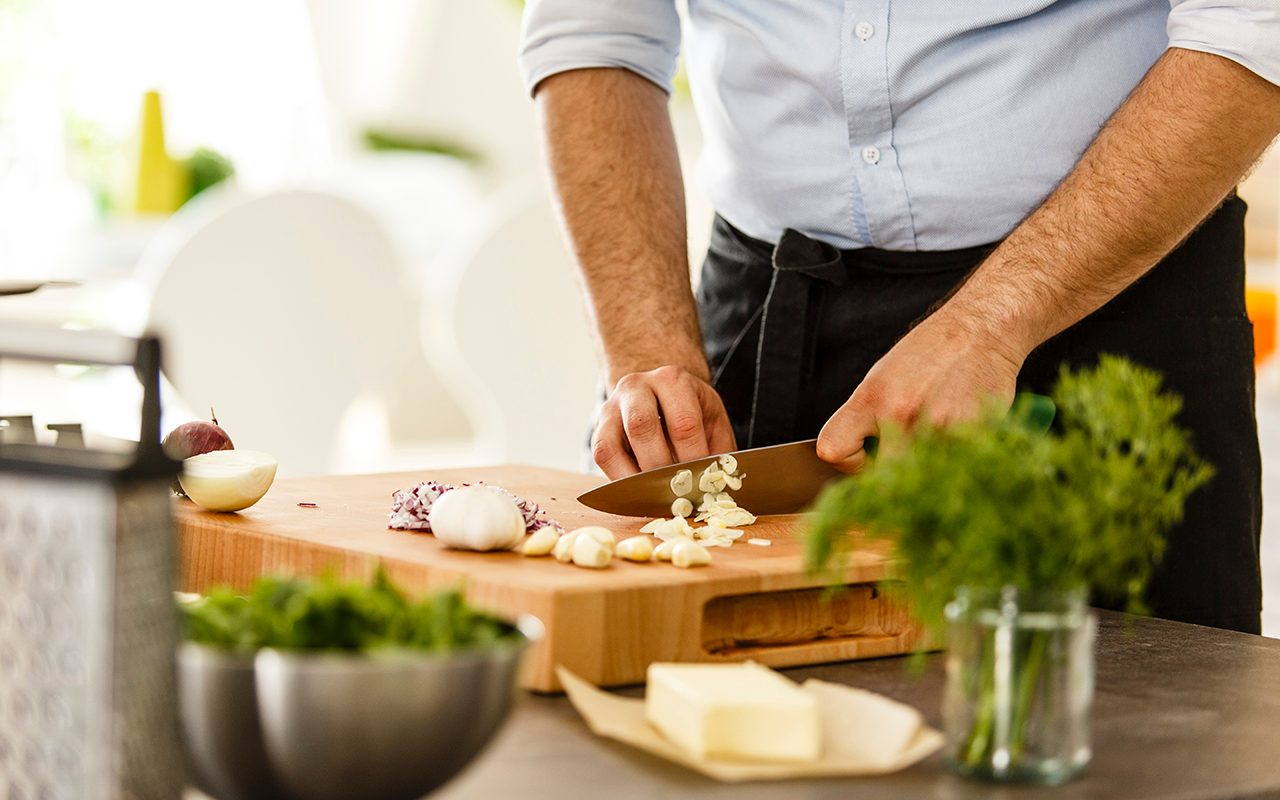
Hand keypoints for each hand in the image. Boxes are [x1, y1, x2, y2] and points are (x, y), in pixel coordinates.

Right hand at [592, 366, 737, 478]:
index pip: (683, 422)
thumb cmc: (692, 413)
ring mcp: (612, 406)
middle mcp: (636, 386)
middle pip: (642, 427)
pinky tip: (639, 489)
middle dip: (661, 468)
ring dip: (636, 476)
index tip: (703, 482)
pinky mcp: (599, 427)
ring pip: (613, 443)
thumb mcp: (713, 423)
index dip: (693, 459)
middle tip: (679, 492)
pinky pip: (602, 456)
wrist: (664, 395)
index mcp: (673, 380)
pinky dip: (620, 478)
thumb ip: (718, 451)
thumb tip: (718, 485)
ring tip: (657, 494)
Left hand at [817, 311, 1024, 472]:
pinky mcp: (970, 434)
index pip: (832, 450)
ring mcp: (934, 427)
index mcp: (870, 398)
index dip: (848, 462)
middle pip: (881, 478)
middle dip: (892, 477)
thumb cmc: (930, 353)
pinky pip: (954, 470)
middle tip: (906, 459)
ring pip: (920, 479)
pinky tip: (959, 439)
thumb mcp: (882, 378)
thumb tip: (860, 459)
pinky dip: (956, 464)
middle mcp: (897, 413)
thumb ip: (867, 418)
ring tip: (935, 445)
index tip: (867, 456)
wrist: (979, 330)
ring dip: (926, 473)